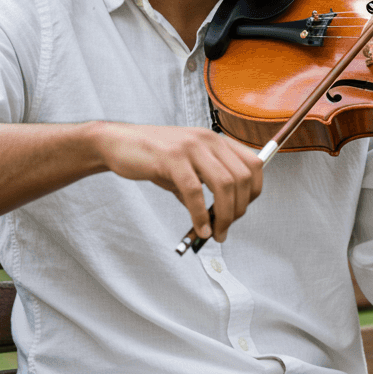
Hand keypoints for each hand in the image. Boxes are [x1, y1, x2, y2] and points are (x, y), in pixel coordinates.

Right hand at [93, 123, 261, 241]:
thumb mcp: (187, 170)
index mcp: (217, 140)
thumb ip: (205, 189)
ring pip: (223, 184)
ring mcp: (191, 147)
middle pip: (242, 178)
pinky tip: (200, 228)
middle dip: (239, 209)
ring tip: (216, 233)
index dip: (254, 192)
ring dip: (224, 215)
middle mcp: (209, 140)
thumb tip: (219, 221)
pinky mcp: (171, 157)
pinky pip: (194, 191)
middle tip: (226, 229)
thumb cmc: (154, 158)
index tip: (242, 210)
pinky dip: (200, 215)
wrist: (118, 143)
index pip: (254, 165)